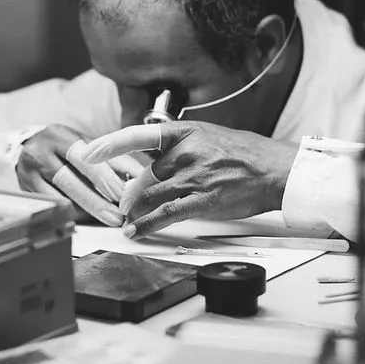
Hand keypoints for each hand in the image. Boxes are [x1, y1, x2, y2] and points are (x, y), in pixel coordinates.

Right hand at [16, 124, 142, 226]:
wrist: (27, 147)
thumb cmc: (65, 148)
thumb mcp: (86, 145)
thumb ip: (111, 158)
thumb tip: (139, 176)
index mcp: (60, 137)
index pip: (85, 158)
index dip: (105, 178)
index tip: (124, 194)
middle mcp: (41, 153)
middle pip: (70, 180)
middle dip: (97, 200)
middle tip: (118, 215)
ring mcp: (29, 173)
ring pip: (59, 196)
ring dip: (86, 210)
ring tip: (108, 219)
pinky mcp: (25, 190)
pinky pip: (51, 206)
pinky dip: (71, 213)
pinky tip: (88, 219)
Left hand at [80, 121, 298, 237]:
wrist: (276, 170)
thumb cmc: (245, 155)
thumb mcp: (208, 137)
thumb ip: (179, 147)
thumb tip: (154, 161)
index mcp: (186, 132)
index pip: (138, 134)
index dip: (109, 143)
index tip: (88, 151)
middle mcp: (186, 151)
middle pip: (144, 175)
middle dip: (131, 193)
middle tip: (123, 203)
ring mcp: (193, 176)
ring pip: (150, 195)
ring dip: (135, 210)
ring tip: (126, 218)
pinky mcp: (202, 200)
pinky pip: (165, 213)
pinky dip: (146, 224)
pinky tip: (135, 231)